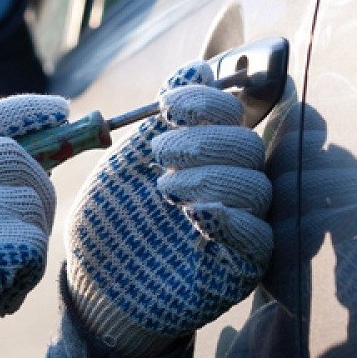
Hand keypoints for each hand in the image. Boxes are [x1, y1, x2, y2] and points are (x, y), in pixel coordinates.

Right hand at [0, 94, 68, 357]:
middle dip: (38, 186)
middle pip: (10, 155)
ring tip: (0, 278)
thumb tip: (35, 158)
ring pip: (29, 197)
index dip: (19, 111)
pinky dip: (28, 274)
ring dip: (31, 240)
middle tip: (34, 227)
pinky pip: (34, 242)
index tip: (57, 110)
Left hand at [66, 62, 272, 357]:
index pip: (233, 112)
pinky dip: (230, 219)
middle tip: (160, 156)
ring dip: (210, 177)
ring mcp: (239, 224)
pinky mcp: (242, 265)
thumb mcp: (123, 166)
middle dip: (203, 140)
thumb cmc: (109, 224)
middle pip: (248, 144)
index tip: (169, 107)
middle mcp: (228, 183)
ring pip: (256, 185)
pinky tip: (197, 214)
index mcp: (202, 153)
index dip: (208, 101)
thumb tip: (196, 70)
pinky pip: (260, 236)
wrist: (96, 286)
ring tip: (165, 191)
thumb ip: (157, 123)